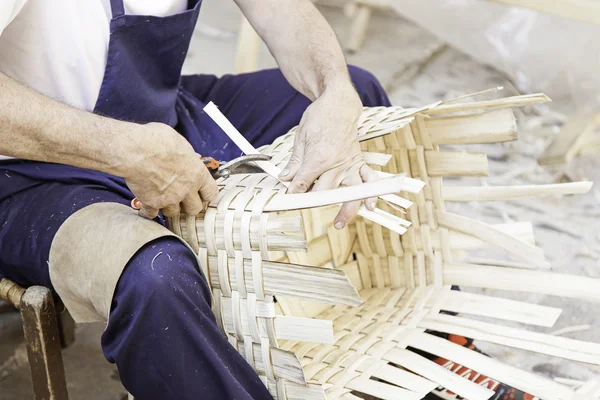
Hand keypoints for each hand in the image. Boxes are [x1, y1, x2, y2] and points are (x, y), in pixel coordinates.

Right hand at [122, 123, 219, 218]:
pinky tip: (145, 205)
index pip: (211, 193)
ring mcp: (169, 199)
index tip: (201, 194)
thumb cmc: (156, 141)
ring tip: (162, 197)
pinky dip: (148, 211)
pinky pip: (152, 215)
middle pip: (194, 209)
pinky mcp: (151, 203)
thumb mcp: (180, 143)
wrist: (134, 150)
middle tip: (181, 198)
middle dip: (188, 205)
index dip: (206, 195)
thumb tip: (188, 156)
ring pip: (173, 213)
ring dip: (168, 207)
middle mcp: (186, 189)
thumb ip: (187, 157)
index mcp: (197, 174)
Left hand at [279, 83, 377, 228]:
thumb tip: (285, 179)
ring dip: (345, 209)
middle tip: (303, 209)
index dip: (292, 194)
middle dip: (312, 203)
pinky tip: (369, 206)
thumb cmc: (319, 118)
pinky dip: (370, 193)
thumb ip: (295, 162)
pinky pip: (367, 180)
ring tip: (339, 223)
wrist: (339, 104)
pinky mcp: (358, 162)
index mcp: (318, 158)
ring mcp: (349, 165)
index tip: (285, 201)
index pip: (303, 184)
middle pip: (323, 192)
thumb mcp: (301, 138)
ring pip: (349, 192)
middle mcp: (336, 165)